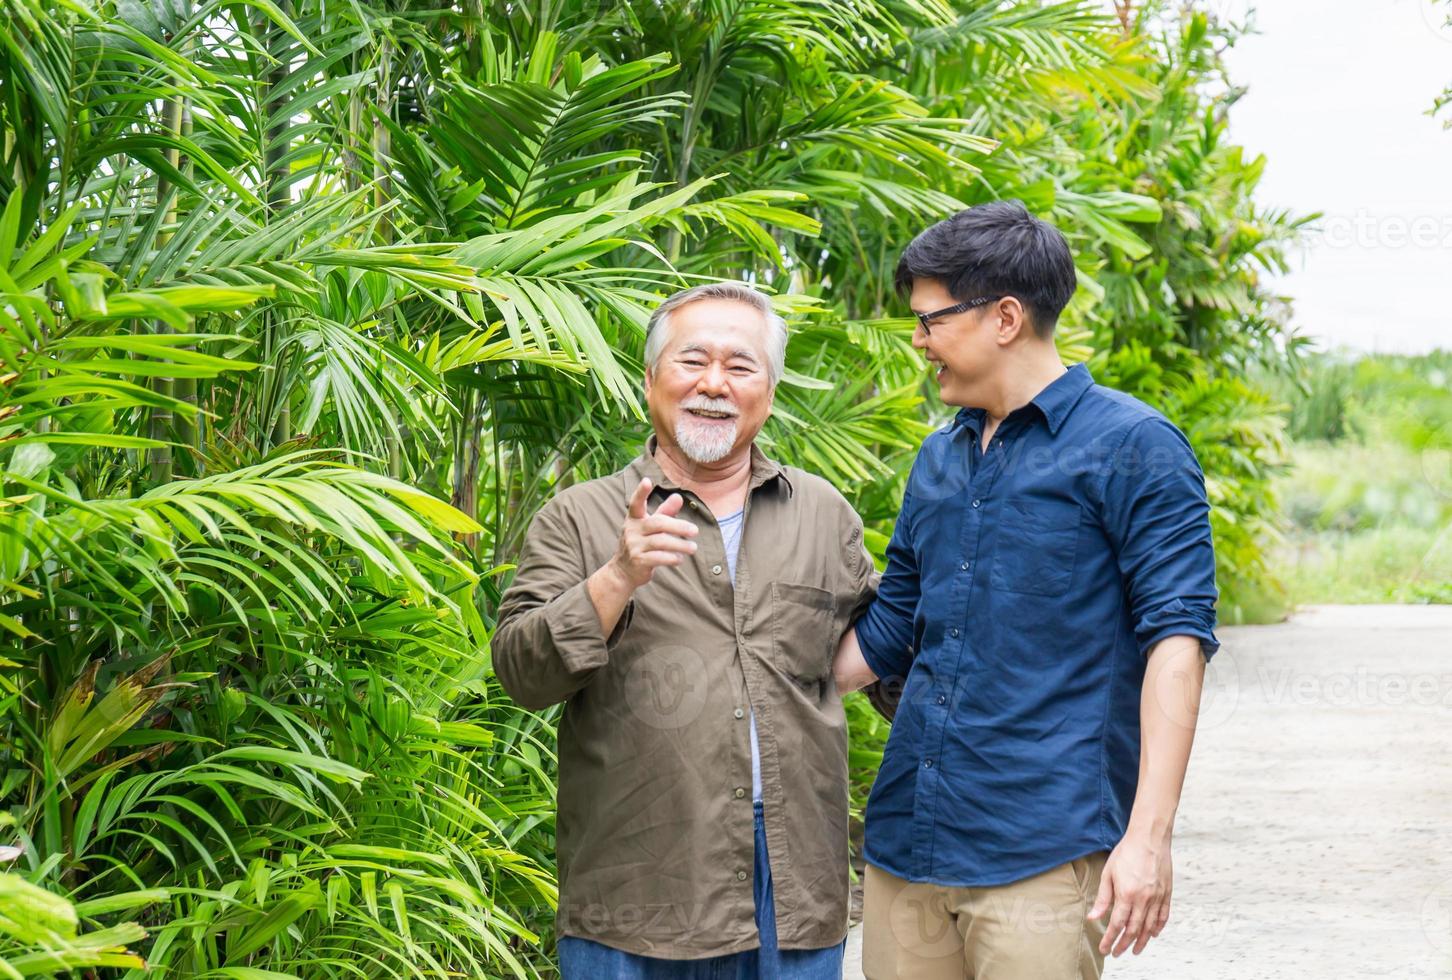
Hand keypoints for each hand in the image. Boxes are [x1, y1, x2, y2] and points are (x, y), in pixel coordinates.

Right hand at [608, 478, 698, 588]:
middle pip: (657, 523)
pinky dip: (672, 558)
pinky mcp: (638, 561)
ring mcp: (633, 546)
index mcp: (634, 518)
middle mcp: (631, 530)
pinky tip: (680, 559)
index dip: (641, 492)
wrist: (623, 571)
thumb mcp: (650, 527)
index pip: (636, 503)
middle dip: (678, 526)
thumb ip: (665, 512)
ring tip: (693, 548)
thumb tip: (678, 497)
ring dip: (680, 545)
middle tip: (695, 531)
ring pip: (660, 542)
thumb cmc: (641, 544)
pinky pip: (659, 557)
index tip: (647, 481)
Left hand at [1087, 828, 1172, 956]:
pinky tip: (1153, 934)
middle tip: (1117, 953)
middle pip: (1134, 930)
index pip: (1117, 924)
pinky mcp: (1167, 893)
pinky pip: (1164, 916)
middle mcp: (1144, 899)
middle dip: (1124, 944)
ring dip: (1142, 941)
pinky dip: (1158, 927)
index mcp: (1127, 894)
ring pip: (1150, 927)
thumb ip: (1103, 898)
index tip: (1105, 949)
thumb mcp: (1108, 873)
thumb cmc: (1126, 852)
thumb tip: (1093, 917)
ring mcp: (1157, 897)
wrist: (1149, 838)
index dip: (1110, 939)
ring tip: (1135, 950)